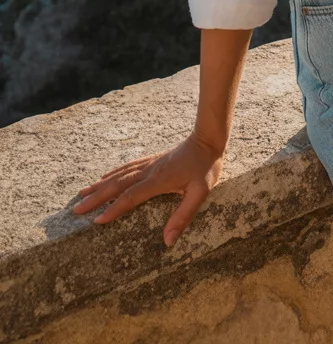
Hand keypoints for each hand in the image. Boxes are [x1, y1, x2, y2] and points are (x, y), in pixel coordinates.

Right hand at [71, 132, 224, 247]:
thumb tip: (167, 241)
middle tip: (77, 208)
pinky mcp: (152, 160)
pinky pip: (127, 167)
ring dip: (100, 185)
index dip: (113, 210)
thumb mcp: (201, 193)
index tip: (96, 220)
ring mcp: (149, 164)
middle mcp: (149, 171)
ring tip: (82, 193)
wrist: (207, 140)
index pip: (130, 197)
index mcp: (158, 181)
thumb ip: (184, 216)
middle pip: (117, 185)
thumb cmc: (206, 168)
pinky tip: (105, 177)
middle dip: (96, 197)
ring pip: (119, 175)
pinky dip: (112, 173)